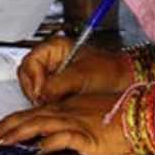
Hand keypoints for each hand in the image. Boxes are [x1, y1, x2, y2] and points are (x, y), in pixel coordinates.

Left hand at [0, 94, 131, 154]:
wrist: (141, 114)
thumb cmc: (117, 118)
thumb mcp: (86, 119)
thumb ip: (66, 129)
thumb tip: (47, 140)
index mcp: (65, 107)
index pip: (30, 114)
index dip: (10, 122)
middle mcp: (66, 112)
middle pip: (29, 117)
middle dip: (6, 127)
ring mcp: (76, 121)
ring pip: (41, 124)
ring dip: (20, 132)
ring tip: (4, 140)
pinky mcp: (88, 134)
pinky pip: (67, 136)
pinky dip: (53, 140)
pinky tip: (41, 146)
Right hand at [17, 36, 133, 104]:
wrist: (126, 82)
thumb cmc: (110, 71)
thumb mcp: (82, 76)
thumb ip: (58, 84)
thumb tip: (41, 95)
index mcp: (55, 46)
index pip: (30, 62)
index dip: (34, 79)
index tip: (41, 93)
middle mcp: (53, 58)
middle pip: (28, 74)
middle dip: (34, 90)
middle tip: (43, 102)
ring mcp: (54, 73)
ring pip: (33, 86)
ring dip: (39, 97)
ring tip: (52, 105)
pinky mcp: (58, 87)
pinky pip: (43, 95)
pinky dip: (46, 102)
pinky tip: (56, 107)